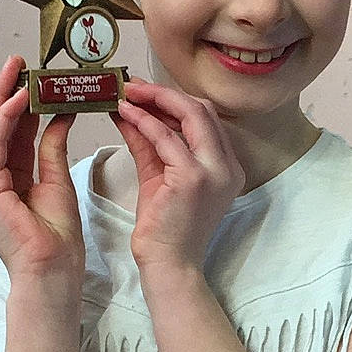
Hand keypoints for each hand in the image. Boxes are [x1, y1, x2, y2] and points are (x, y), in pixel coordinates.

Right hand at [0, 56, 85, 287]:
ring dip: (2, 97)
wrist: (52, 272)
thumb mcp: (58, 182)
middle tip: (18, 62)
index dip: (20, 103)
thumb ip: (53, 148)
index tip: (32, 77)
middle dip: (4, 91)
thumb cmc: (57, 242)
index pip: (10, 134)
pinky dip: (5, 119)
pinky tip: (19, 98)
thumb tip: (61, 115)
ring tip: (17, 70)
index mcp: (5, 182)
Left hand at [111, 78, 245, 274]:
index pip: (205, 120)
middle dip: (164, 93)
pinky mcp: (193, 178)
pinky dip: (144, 120)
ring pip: (189, 115)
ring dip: (153, 99)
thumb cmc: (164, 228)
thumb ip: (148, 142)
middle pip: (202, 110)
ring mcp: (213, 172)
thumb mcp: (157, 176)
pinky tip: (124, 112)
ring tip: (125, 92)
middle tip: (132, 85)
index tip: (144, 92)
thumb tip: (129, 109)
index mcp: (225, 167)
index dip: (174, 101)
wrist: (167, 265)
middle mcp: (226, 167)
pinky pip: (166, 137)